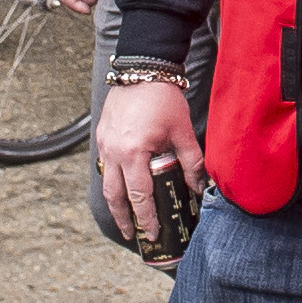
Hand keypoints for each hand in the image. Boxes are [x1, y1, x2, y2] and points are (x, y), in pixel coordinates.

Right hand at [95, 72, 203, 248]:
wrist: (142, 68)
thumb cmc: (163, 97)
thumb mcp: (182, 131)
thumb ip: (192, 161)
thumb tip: (199, 186)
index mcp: (133, 153)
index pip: (139, 196)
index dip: (147, 218)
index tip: (154, 232)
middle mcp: (113, 151)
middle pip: (114, 196)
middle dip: (125, 219)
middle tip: (135, 235)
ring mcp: (104, 144)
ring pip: (106, 183)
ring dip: (116, 203)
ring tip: (126, 218)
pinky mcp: (102, 135)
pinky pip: (104, 165)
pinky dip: (113, 181)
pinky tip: (123, 187)